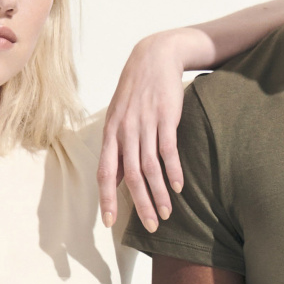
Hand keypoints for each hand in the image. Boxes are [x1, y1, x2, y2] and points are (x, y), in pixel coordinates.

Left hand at [97, 28, 201, 231]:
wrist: (154, 57)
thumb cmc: (135, 92)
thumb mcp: (118, 119)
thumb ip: (116, 150)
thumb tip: (114, 180)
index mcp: (110, 134)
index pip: (105, 172)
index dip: (106, 199)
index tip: (109, 222)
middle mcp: (125, 131)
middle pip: (131, 176)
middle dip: (140, 204)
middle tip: (150, 227)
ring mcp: (145, 124)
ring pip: (150, 168)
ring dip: (159, 194)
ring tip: (166, 214)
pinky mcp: (166, 118)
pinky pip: (168, 150)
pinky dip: (174, 171)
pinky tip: (179, 188)